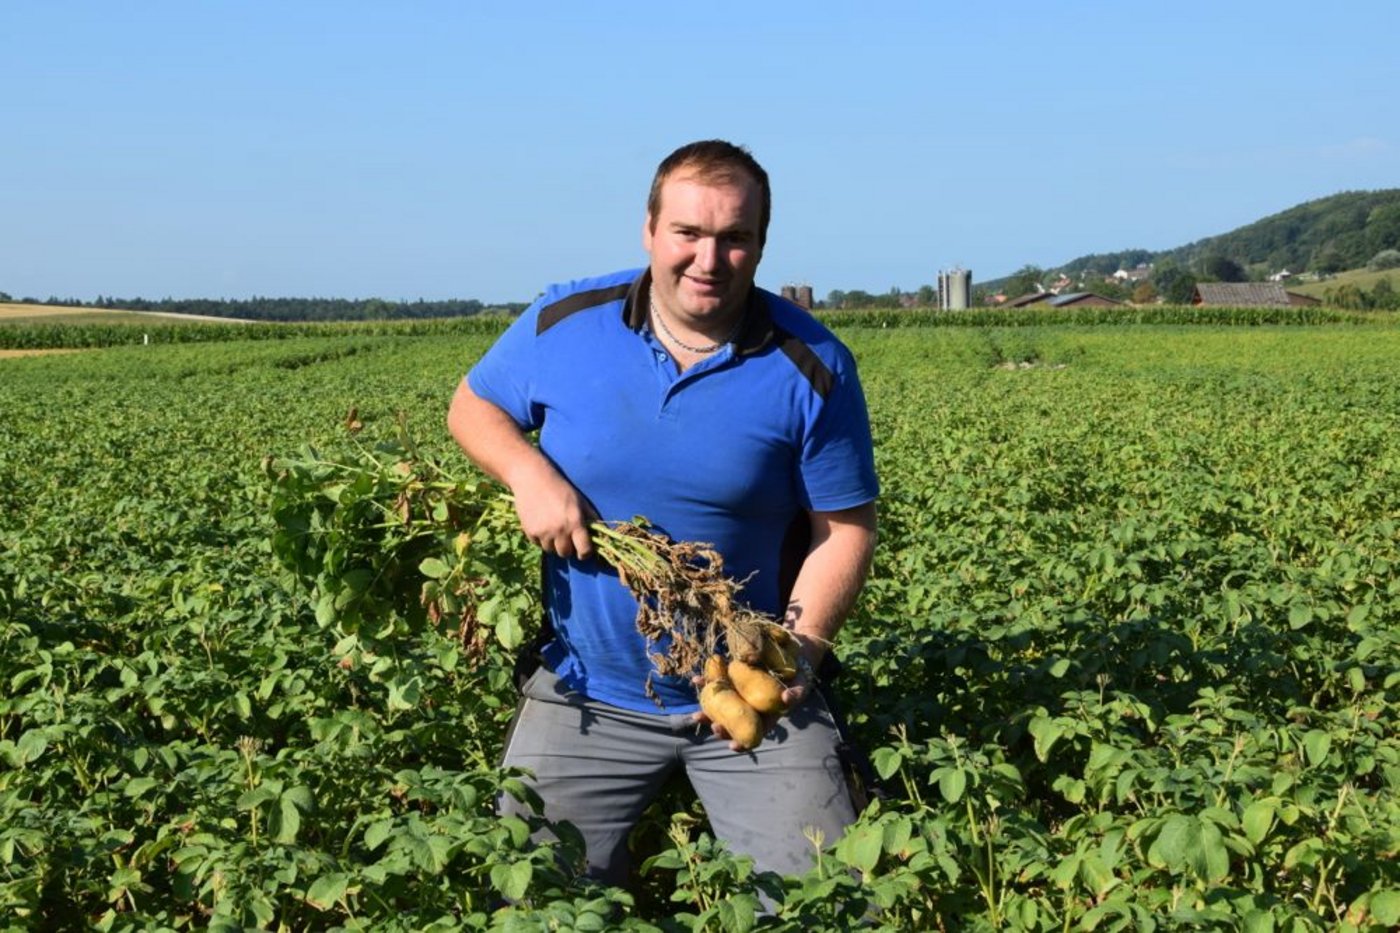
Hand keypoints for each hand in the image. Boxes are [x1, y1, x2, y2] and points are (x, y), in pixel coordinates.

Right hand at [507, 459, 597, 559]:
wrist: (533, 478)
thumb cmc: (560, 488)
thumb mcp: (580, 500)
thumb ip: (591, 518)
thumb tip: (601, 533)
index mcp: (575, 521)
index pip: (584, 550)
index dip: (585, 553)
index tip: (584, 550)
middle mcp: (560, 529)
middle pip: (566, 553)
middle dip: (568, 548)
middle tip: (567, 538)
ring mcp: (544, 532)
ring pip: (551, 550)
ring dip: (553, 543)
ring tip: (553, 528)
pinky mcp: (530, 532)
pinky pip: (538, 544)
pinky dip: (541, 538)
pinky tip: (541, 524)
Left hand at [691, 637, 820, 750]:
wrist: (793, 652)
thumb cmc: (799, 674)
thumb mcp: (802, 684)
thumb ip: (796, 693)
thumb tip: (787, 699)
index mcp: (766, 715)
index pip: (754, 732)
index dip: (743, 741)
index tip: (732, 746)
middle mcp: (751, 706)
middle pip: (734, 721)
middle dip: (721, 727)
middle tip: (712, 727)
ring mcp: (740, 692)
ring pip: (722, 705)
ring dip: (708, 709)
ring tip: (696, 714)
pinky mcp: (734, 677)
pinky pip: (719, 682)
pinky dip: (708, 682)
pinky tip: (696, 681)